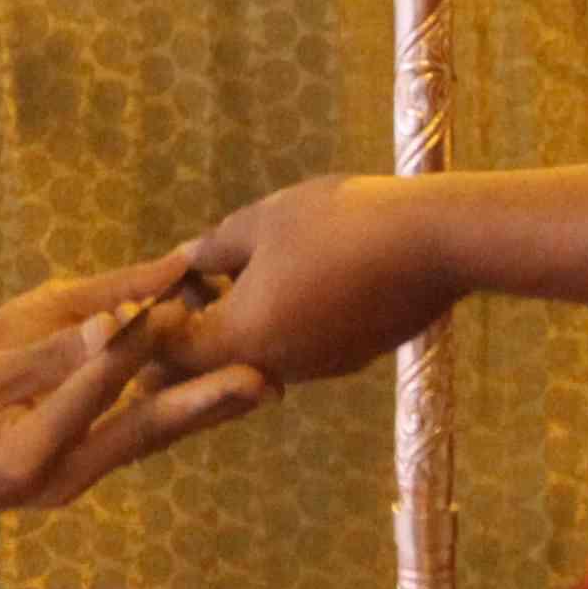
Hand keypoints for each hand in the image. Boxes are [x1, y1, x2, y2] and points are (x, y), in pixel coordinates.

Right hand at [0, 245, 273, 520]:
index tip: (179, 305)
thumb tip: (109, 327)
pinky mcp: (89, 470)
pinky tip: (219, 391)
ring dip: (206, 409)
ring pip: (151, 437)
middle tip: (263, 378)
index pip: (92, 392)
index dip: (135, 344)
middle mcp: (64, 480)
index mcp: (26, 457)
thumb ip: (45, 359)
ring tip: (263, 383)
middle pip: (144, 431)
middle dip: (205, 401)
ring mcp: (80, 480)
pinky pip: (139, 436)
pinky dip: (178, 408)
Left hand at [162, 178, 464, 388]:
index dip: (153, 329)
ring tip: (235, 277)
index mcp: (241, 338)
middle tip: (190, 286)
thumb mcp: (262, 221)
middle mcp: (275, 367)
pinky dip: (281, 326)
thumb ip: (214, 248)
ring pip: (257, 359)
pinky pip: (297, 350)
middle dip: (194, 332)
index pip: (170, 357)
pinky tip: (291, 281)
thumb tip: (185, 261)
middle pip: (211, 367)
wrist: (434, 244)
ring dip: (239, 328)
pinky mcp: (351, 357)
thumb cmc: (338, 223)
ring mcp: (318, 367)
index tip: (154, 293)